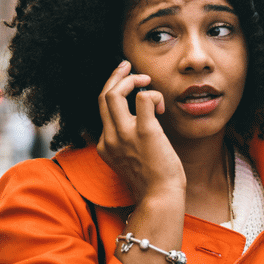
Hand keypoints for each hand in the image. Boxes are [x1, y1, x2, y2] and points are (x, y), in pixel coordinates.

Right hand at [96, 60, 185, 201]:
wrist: (160, 198)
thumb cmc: (153, 182)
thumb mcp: (132, 161)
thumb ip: (129, 144)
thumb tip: (143, 124)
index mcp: (105, 146)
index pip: (102, 110)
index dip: (113, 91)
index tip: (125, 82)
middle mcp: (110, 138)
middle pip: (102, 97)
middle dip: (115, 76)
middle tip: (128, 66)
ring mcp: (125, 135)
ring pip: (114, 94)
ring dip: (130, 80)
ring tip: (145, 79)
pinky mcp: (145, 132)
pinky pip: (143, 99)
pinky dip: (152, 95)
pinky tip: (162, 106)